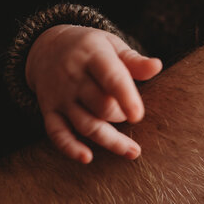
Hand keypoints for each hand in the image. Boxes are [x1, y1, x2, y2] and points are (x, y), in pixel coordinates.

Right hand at [26, 25, 162, 162]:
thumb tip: (157, 66)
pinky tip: (86, 158)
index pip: (111, 78)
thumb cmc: (91, 49)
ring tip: (133, 151)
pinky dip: (70, 147)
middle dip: (121, 116)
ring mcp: (60, 96)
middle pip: (102, 106)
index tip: (138, 116)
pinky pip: (57, 133)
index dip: (125, 98)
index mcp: (93, 56)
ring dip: (110, 141)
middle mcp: (73, 77)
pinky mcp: (50, 111)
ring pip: (86, 124)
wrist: (46, 46)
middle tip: (129, 116)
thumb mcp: (112, 45)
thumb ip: (134, 61)